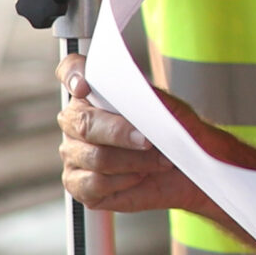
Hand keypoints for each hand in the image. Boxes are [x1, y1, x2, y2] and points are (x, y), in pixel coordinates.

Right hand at [55, 53, 215, 216]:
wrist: (184, 170)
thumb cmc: (173, 136)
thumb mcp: (171, 111)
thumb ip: (150, 99)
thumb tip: (135, 97)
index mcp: (95, 93)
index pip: (71, 71)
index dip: (73, 75)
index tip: (84, 86)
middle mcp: (77, 121)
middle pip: (84, 122)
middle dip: (119, 132)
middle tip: (147, 140)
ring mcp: (74, 153)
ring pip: (96, 157)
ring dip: (134, 161)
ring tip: (158, 161)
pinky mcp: (78, 184)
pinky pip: (95, 183)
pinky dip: (124, 181)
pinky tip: (139, 177)